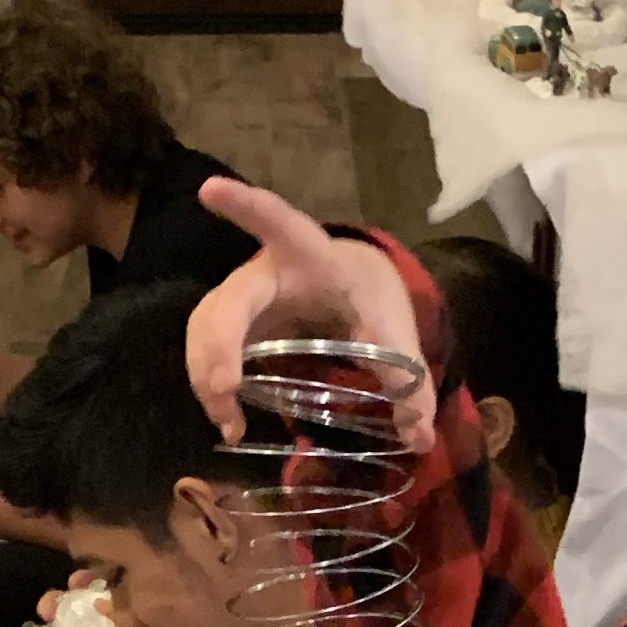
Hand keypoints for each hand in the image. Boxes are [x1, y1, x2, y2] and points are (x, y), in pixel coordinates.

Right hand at [188, 180, 433, 450]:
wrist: (352, 290)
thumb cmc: (368, 297)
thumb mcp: (393, 330)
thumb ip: (410, 378)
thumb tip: (421, 436)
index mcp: (310, 256)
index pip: (276, 223)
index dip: (244, 206)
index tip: (209, 190)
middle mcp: (264, 272)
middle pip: (227, 301)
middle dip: (219, 344)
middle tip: (226, 390)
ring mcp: (241, 299)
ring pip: (206, 329)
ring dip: (206, 375)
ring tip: (229, 423)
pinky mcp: (231, 327)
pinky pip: (205, 351)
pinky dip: (209, 387)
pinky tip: (229, 420)